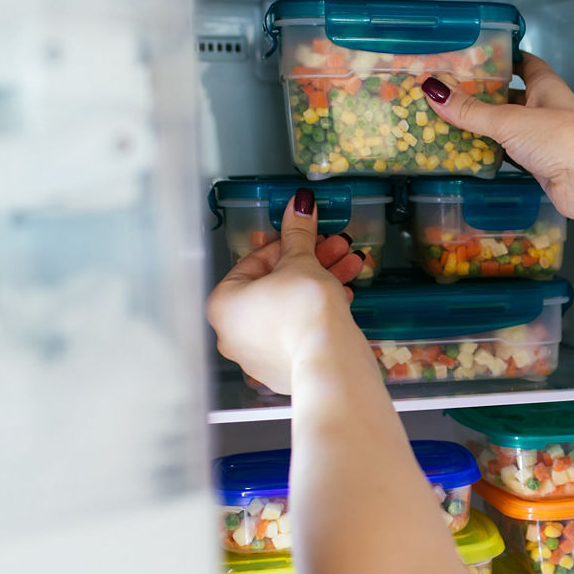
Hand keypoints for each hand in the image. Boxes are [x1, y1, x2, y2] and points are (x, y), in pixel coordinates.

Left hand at [206, 189, 367, 393]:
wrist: (329, 360)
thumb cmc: (304, 310)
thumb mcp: (301, 261)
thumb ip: (298, 233)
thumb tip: (299, 204)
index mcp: (223, 304)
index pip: (255, 262)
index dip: (289, 244)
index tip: (310, 235)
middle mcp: (232, 333)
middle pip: (275, 286)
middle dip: (311, 263)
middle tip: (335, 248)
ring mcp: (256, 355)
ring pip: (288, 309)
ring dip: (320, 284)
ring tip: (350, 268)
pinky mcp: (282, 369)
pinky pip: (297, 331)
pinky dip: (316, 314)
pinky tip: (343, 297)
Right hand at [422, 53, 573, 222]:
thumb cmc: (560, 139)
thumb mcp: (510, 120)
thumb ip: (471, 110)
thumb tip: (433, 91)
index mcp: (546, 86)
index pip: (525, 63)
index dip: (504, 58)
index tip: (477, 55)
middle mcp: (547, 108)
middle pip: (513, 96)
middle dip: (486, 94)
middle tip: (451, 91)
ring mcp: (545, 138)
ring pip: (510, 127)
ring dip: (486, 125)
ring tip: (451, 119)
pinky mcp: (541, 164)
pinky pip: (511, 153)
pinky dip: (493, 152)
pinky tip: (470, 151)